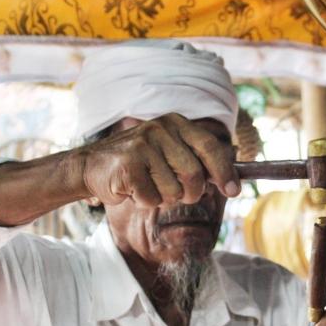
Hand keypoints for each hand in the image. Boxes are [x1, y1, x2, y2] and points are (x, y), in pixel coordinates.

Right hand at [79, 113, 239, 207]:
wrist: (91, 167)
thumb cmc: (139, 165)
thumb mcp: (170, 154)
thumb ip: (198, 162)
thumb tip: (230, 181)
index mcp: (175, 123)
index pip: (210, 147)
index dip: (225, 171)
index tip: (234, 191)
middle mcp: (160, 129)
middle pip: (195, 175)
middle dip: (189, 193)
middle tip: (173, 192)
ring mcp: (143, 145)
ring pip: (174, 191)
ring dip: (163, 198)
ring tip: (147, 185)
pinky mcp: (128, 165)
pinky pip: (152, 199)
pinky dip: (145, 201)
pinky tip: (133, 189)